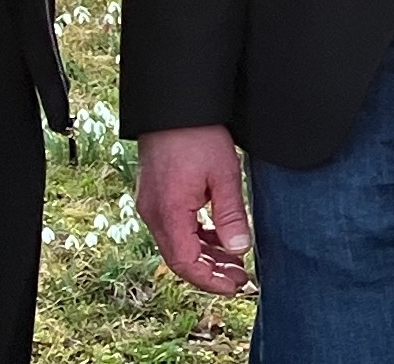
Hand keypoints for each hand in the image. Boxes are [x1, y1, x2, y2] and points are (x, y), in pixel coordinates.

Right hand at [134, 125, 254, 294]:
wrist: (173, 107)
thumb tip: (239, 250)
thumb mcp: (224, 175)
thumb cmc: (198, 136)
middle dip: (210, 273)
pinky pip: (175, 228)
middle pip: (179, 258)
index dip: (210, 280)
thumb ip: (231, 215)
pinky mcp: (156, 197)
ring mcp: (152, 205)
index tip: (235, 286)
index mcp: (169, 213)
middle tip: (241, 279)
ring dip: (205, 256)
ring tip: (235, 262)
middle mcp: (154, 214)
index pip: (185, 263)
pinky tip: (218, 240)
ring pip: (177, 244)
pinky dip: (197, 238)